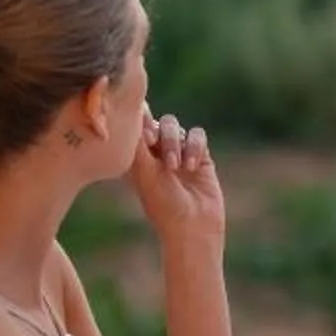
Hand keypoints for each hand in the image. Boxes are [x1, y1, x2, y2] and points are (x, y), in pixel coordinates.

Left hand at [127, 109, 226, 250]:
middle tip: (156, 145)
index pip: (138, 127)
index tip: (145, 139)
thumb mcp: (145, 172)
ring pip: (177, 128)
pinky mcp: (201, 158)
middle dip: (160, 134)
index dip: (141, 124)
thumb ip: (138, 141)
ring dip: (176, 143)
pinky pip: (198, 136)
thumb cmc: (162, 204)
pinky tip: (192, 167)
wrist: (193, 226)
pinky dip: (195, 147)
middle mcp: (157, 154)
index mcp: (138, 158)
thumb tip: (135, 109)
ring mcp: (180, 154)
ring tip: (176, 166)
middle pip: (158, 123)